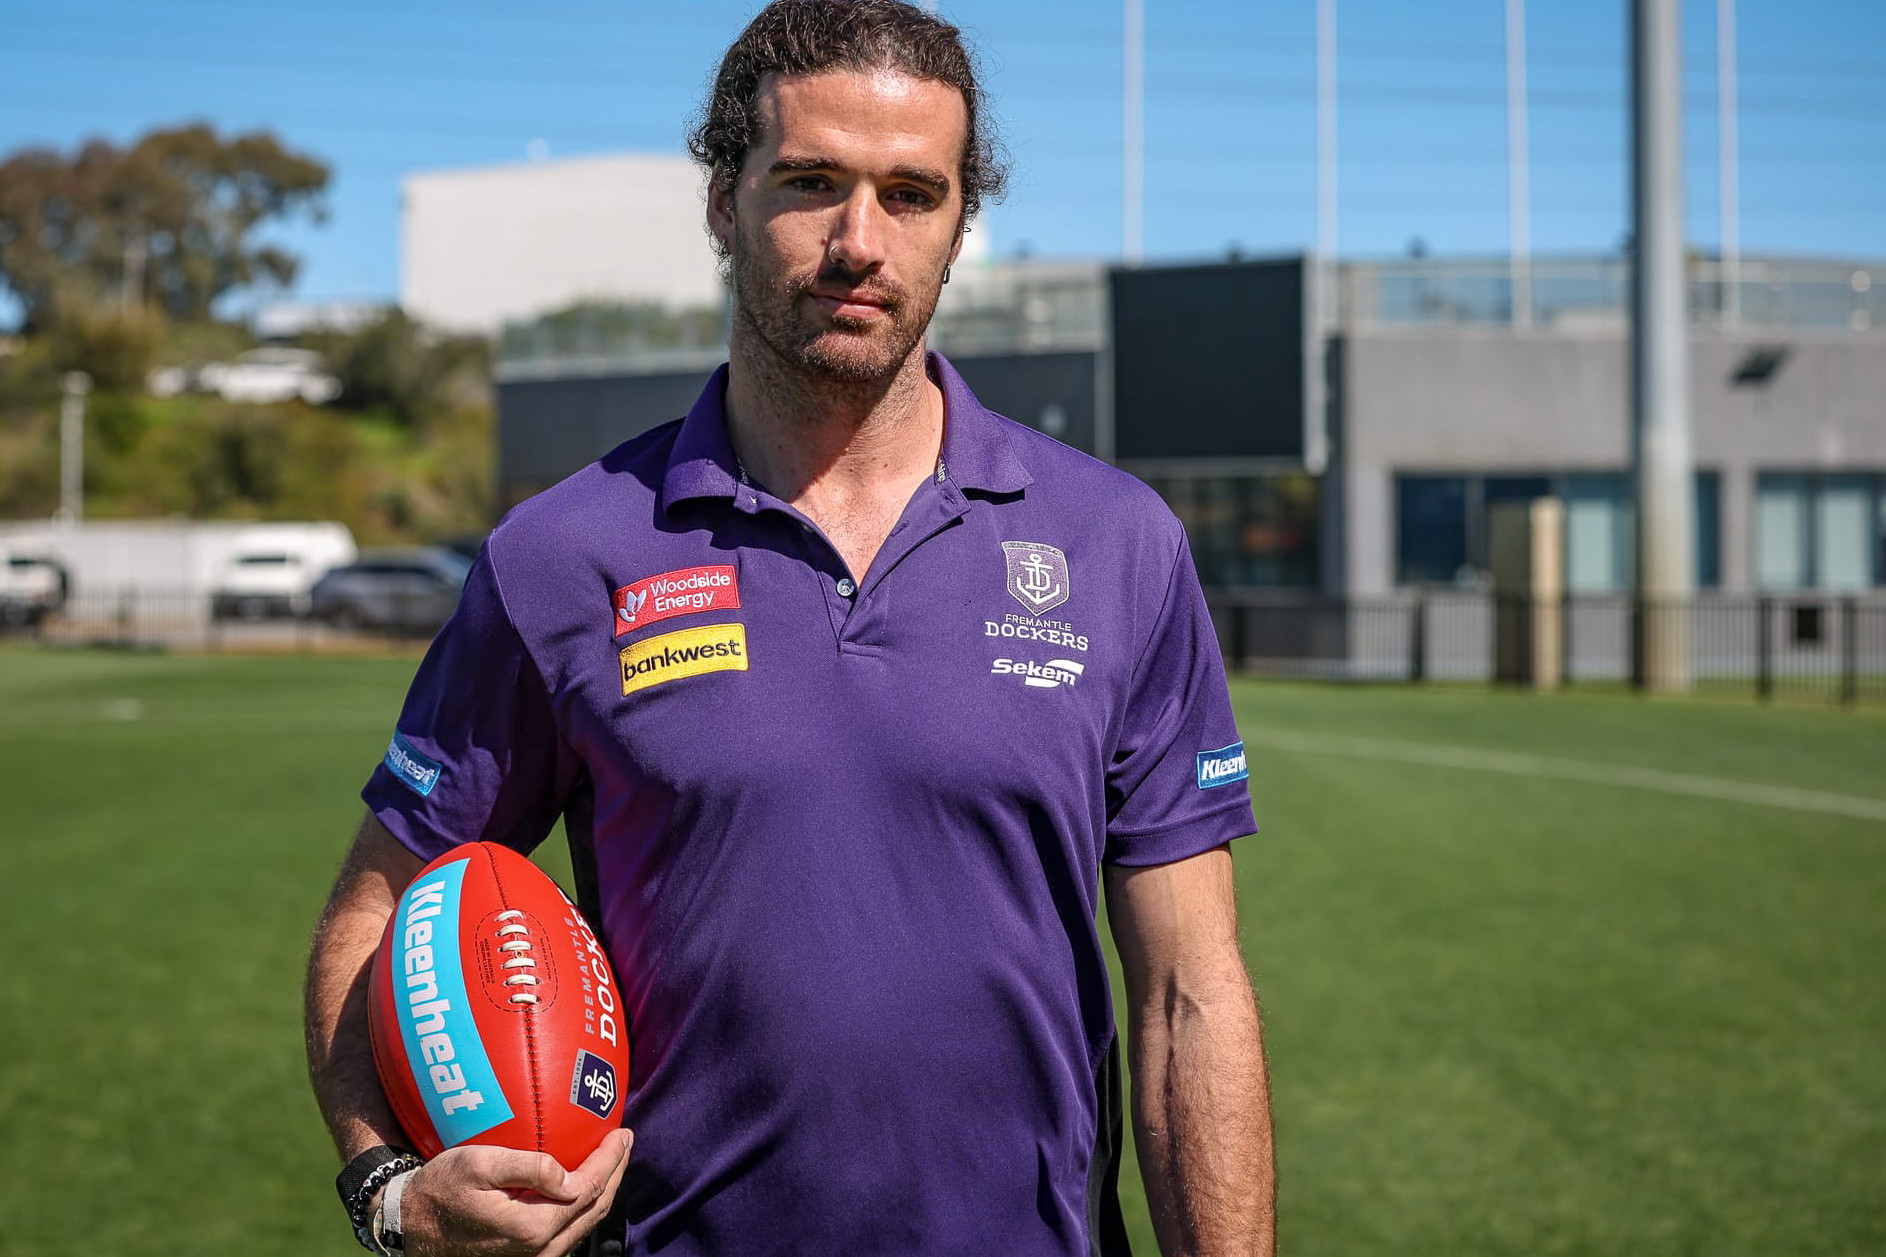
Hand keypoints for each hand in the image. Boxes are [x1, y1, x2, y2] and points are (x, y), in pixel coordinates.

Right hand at [399, 1128, 633, 1256]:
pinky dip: (582, 1204)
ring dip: (601, 1189)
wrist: (409, 1226)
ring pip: (584, 1224)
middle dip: (614, 1173)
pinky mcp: (524, 1256)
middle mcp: (540, 1250)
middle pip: (595, 1210)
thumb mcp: (480, 1165)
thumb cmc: (441, 1188)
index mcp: (533, 1227)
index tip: (622, 1132)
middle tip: (623, 1141)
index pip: (589, 1189)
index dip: (610, 1160)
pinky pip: (567, 1231)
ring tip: (609, 1159)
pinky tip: (581, 1182)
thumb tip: (572, 1176)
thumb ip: (530, 1168)